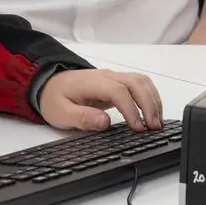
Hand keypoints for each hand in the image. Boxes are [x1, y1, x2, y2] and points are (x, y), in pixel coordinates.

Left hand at [37, 68, 162, 131]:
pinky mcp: (117, 83)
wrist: (49, 84)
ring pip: (141, 81)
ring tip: (157, 123)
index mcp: (92, 82)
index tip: (138, 128)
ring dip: (153, 100)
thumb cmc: (54, 98)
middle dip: (149, 104)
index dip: (131, 109)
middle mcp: (106, 76)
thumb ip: (82, 118)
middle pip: (135, 82)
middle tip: (154, 127)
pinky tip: (153, 113)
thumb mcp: (60, 113)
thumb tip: (105, 122)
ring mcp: (112, 77)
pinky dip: (150, 97)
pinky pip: (139, 85)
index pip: (118, 91)